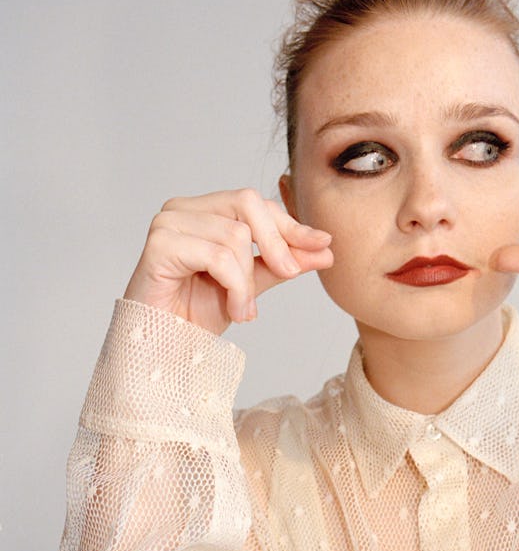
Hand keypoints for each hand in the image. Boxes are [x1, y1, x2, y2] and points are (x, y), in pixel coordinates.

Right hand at [124, 188, 333, 334]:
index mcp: (203, 211)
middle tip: (290, 274)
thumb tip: (325, 249)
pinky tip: (234, 310)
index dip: (290, 224)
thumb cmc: (195, 315)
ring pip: (235, 235)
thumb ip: (282, 264)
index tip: (324, 245)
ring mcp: (168, 223)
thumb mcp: (250, 285)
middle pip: (247, 203)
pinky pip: (218, 256)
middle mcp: (183, 209)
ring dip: (249, 281)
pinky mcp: (160, 244)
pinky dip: (236, 287)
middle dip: (276, 242)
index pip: (255, 203)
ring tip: (244, 310)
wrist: (165, 348)